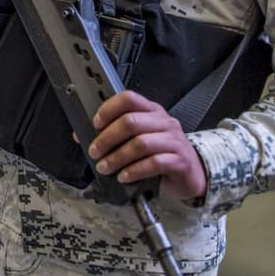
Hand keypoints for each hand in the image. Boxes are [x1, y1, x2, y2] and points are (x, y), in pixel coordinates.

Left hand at [88, 91, 207, 199]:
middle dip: (107, 138)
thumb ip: (116, 135)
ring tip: (105, 167)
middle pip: (131, 122)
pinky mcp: (180, 160)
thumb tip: (82, 136)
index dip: (109, 109)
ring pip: (141, 143)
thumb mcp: (140, 139)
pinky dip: (134, 170)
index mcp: (152, 111)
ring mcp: (174, 140)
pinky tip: (124, 176)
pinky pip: (154, 163)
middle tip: (95, 151)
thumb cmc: (162, 155)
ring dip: (117, 157)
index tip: (96, 123)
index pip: (129, 98)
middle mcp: (164, 122)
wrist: (192, 174)